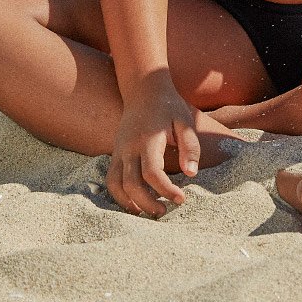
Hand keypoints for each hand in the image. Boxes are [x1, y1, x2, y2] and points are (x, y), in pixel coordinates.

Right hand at [105, 76, 200, 217]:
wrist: (144, 90)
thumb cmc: (169, 107)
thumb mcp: (185, 121)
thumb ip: (190, 147)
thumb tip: (191, 174)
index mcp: (148, 138)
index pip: (152, 172)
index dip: (166, 190)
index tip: (181, 199)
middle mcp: (129, 146)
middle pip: (131, 183)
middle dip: (148, 203)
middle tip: (166, 211)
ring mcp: (119, 150)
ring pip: (115, 185)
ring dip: (130, 203)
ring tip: (149, 212)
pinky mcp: (115, 154)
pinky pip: (111, 180)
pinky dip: (119, 196)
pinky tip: (136, 203)